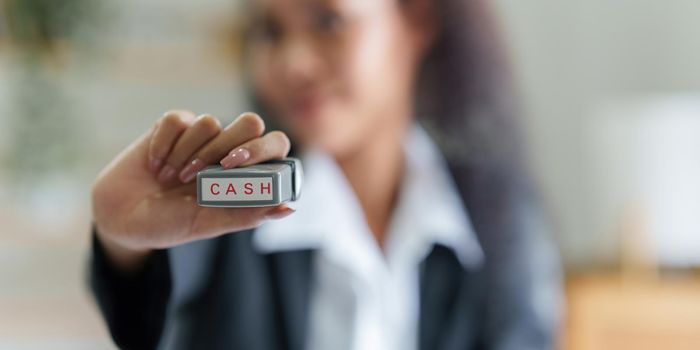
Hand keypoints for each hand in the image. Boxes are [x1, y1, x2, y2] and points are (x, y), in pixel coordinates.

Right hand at [91, 111, 293, 270]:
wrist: (122, 218)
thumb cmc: (170, 223)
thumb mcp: (209, 224)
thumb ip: (248, 215)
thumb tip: (288, 207)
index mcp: (246, 173)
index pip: (275, 145)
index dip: (262, 150)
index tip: (235, 166)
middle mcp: (228, 150)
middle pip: (250, 122)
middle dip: (227, 144)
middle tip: (201, 172)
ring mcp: (202, 136)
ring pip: (210, 122)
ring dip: (187, 154)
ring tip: (171, 179)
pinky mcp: (173, 126)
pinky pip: (177, 120)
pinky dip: (163, 144)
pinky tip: (155, 164)